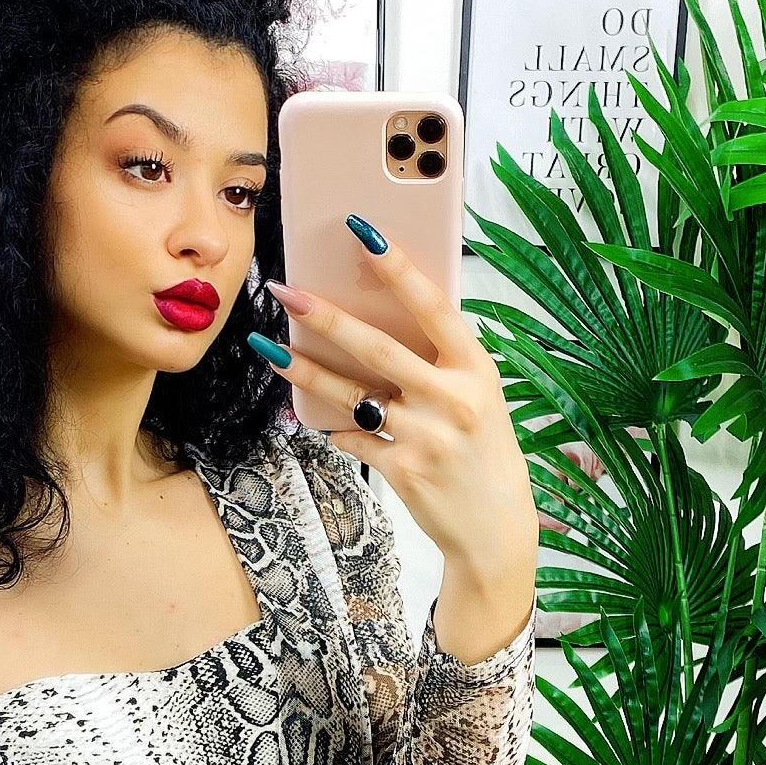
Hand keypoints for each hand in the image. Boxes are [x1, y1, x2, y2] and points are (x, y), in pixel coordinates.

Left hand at [254, 220, 536, 595]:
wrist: (495, 531)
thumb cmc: (484, 454)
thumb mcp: (481, 398)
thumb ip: (440, 364)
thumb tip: (380, 322)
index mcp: (476, 369)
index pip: (434, 306)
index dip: (398, 268)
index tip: (364, 233)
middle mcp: (453, 400)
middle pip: (378, 348)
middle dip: (327, 316)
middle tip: (286, 291)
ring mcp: (427, 437)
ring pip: (352, 395)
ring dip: (306, 370)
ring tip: (270, 347)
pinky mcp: (403, 470)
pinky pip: (354, 438)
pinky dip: (339, 429)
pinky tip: (332, 424)